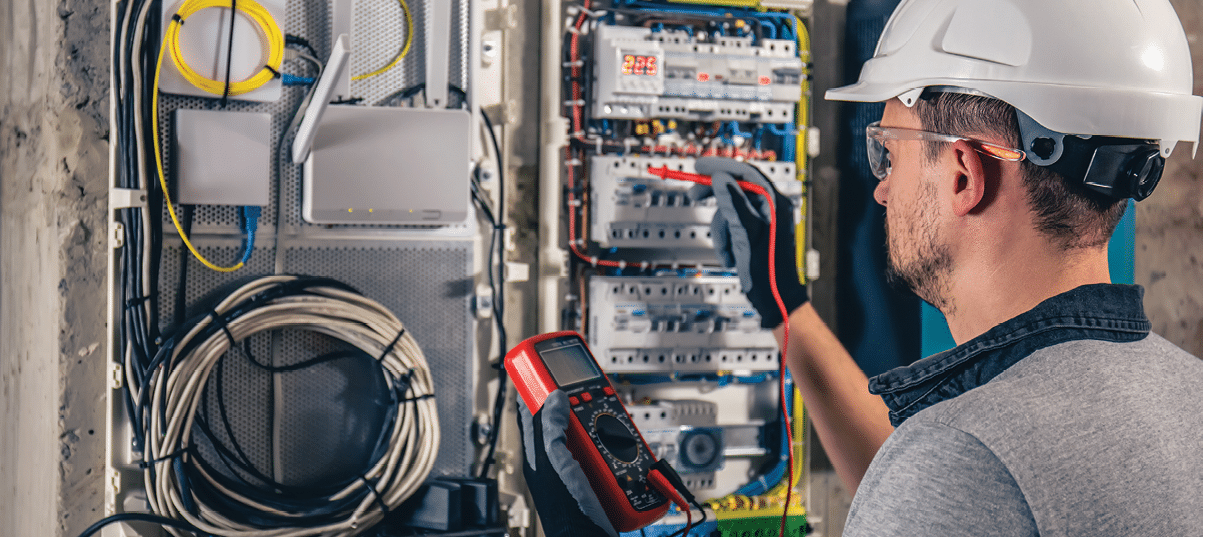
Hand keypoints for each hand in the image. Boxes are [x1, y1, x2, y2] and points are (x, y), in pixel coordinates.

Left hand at [517, 391, 617, 536]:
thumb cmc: (567, 510)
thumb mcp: (554, 462)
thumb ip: (550, 429)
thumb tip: (554, 397)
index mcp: (538, 452)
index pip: (531, 411)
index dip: (537, 387)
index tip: (546, 367)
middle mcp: (556, 456)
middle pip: (566, 417)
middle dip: (579, 405)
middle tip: (590, 394)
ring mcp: (577, 465)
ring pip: (590, 431)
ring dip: (603, 426)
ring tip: (609, 426)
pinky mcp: (597, 473)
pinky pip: (607, 450)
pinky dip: (616, 445)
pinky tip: (623, 447)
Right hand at [689, 157, 808, 328]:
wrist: (774, 298)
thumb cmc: (768, 270)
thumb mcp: (746, 233)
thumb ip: (733, 203)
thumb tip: (721, 178)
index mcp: (774, 204)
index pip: (746, 173)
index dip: (721, 167)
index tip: (699, 166)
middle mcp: (770, 209)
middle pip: (736, 189)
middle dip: (715, 198)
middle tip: (694, 195)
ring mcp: (763, 222)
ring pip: (729, 211)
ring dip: (721, 231)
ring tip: (727, 250)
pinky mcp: (754, 234)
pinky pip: (732, 227)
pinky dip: (726, 241)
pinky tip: (731, 255)